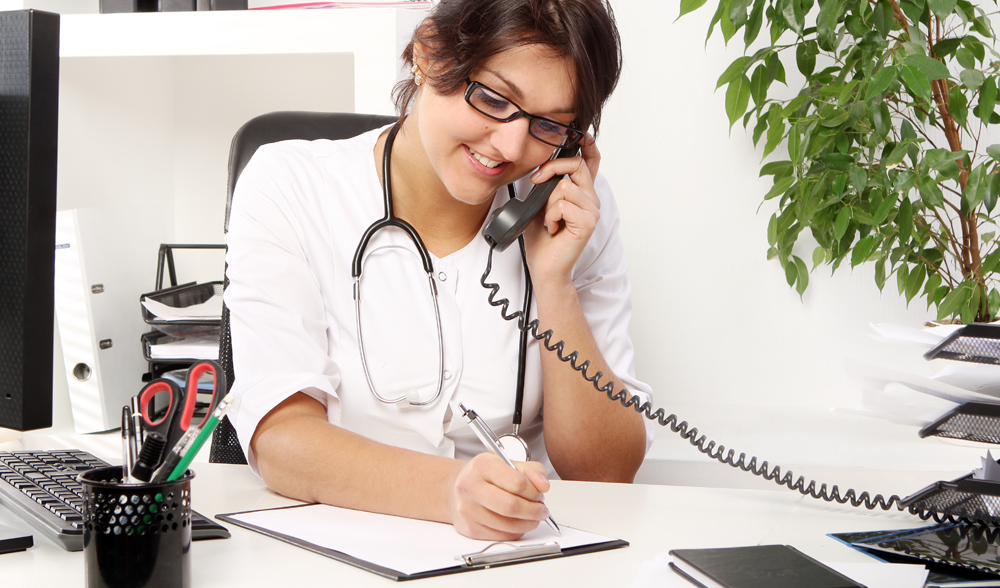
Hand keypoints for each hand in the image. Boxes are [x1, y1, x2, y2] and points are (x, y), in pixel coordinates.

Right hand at [448, 453, 551, 539]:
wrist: (458, 488)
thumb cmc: (487, 475)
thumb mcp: (509, 463)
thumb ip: (532, 470)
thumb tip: (544, 485)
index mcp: (482, 466)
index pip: (517, 483)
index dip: (535, 491)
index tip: (540, 493)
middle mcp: (471, 487)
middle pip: (512, 507)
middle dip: (534, 511)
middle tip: (541, 509)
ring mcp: (468, 510)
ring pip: (509, 525)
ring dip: (529, 523)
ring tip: (532, 515)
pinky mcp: (470, 528)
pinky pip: (502, 536)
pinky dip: (517, 532)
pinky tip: (518, 522)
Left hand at [522, 134, 601, 288]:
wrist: (545, 267)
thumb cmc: (542, 239)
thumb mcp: (539, 204)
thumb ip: (545, 186)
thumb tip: (539, 168)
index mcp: (581, 193)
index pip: (591, 162)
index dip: (588, 146)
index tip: (580, 134)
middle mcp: (590, 200)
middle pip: (576, 165)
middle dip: (551, 169)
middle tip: (537, 182)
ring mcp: (592, 211)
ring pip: (565, 186)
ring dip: (548, 204)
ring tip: (549, 220)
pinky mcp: (587, 223)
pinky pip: (563, 204)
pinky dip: (551, 215)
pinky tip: (553, 228)